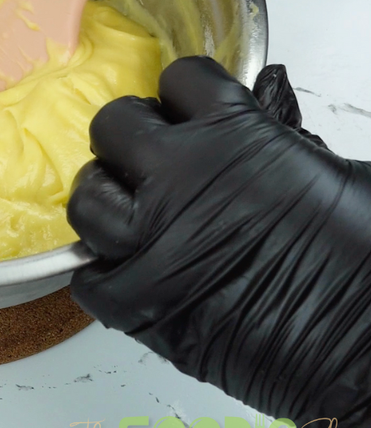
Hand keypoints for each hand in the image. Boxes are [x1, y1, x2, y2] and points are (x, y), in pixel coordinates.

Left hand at [68, 57, 370, 427]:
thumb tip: (264, 99)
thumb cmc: (368, 258)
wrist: (366, 348)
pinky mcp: (130, 300)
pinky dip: (105, 272)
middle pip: (112, 126)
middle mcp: (175, 177)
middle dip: (132, 140)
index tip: (189, 116)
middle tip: (153, 164)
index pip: (177, 79)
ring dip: (108, 202)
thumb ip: (280, 132)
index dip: (184, 99)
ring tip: (136, 217)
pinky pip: (86, 274)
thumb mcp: (337, 171)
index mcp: (231, 134)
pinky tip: (137, 273)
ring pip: (87, 198)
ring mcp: (145, 239)